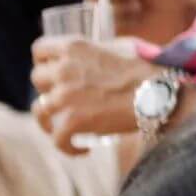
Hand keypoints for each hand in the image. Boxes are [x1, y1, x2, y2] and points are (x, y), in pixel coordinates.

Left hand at [30, 36, 157, 154]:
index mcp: (74, 47)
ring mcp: (65, 95)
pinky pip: (56, 139)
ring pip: (40, 111)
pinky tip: (83, 149)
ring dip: (50, 122)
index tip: (52, 72)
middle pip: (36, 79)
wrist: (158, 92)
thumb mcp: (116, 46)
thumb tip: (88, 57)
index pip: (39, 50)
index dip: (43, 62)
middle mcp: (64, 69)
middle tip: (64, 101)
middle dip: (48, 89)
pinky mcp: (72, 120)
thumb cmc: (145, 68)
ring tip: (64, 130)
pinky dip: (68, 147)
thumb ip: (94, 51)